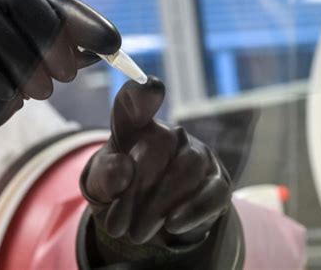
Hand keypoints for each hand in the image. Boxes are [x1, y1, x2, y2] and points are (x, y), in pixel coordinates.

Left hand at [80, 77, 230, 244]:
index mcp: (137, 127)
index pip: (137, 102)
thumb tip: (121, 172)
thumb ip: (105, 176)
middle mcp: (170, 135)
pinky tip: (173, 226)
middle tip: (116, 225)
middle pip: (159, 146)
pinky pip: (213, 192)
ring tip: (136, 233)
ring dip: (159, 205)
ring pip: (187, 169)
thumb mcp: (102, 184)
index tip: (147, 88)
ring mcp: (198, 156)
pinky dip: (192, 210)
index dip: (141, 95)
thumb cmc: (121, 190)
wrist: (147, 217)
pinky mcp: (217, 183)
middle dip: (135, 189)